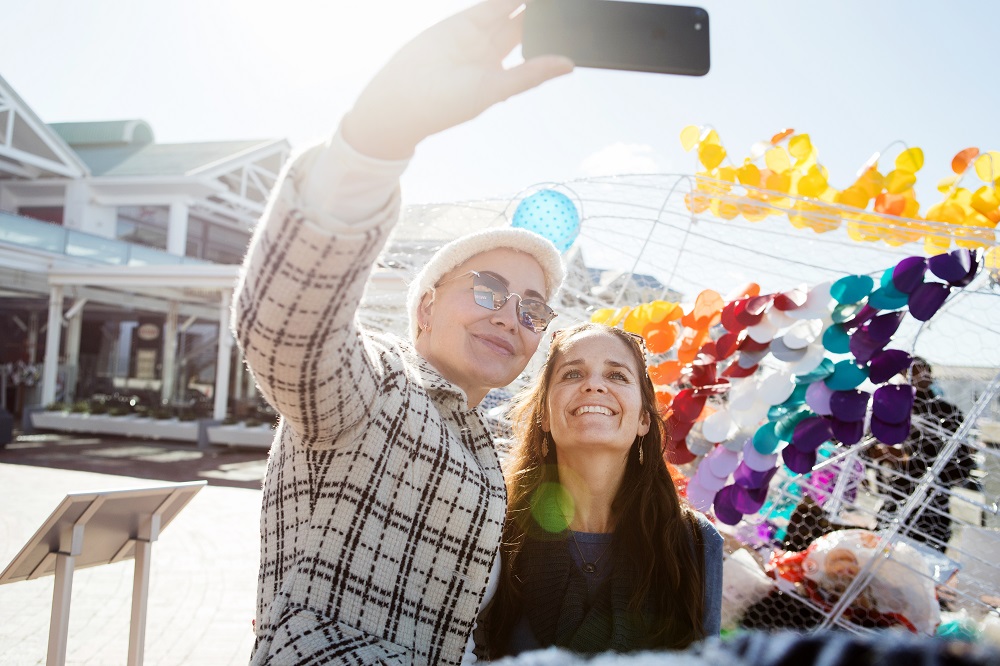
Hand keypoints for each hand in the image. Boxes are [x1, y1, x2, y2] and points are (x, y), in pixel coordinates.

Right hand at [341, 0, 573, 159]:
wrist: (403, 98)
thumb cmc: (446, 105)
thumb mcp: (495, 90)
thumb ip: (530, 73)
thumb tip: (568, 65)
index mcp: (502, 70)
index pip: (535, 45)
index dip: (555, 32)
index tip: (580, 20)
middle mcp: (491, 49)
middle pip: (527, 21)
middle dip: (546, 12)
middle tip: (576, 4)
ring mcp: (476, 32)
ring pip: (512, 7)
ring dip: (531, 3)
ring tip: (556, 0)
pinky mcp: (464, 20)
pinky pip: (494, 2)